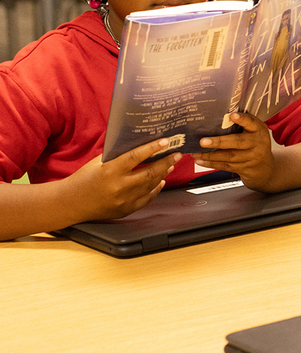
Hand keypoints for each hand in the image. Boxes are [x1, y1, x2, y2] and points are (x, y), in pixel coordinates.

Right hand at [64, 139, 181, 221]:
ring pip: (151, 185)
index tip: (166, 141)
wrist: (71, 202)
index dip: (152, 148)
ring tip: (170, 165)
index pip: (136, 157)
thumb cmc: (85, 178)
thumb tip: (141, 144)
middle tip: (176, 154)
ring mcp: (124, 200)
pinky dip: (155, 189)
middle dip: (166, 162)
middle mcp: (119, 186)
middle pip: (149, 173)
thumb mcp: (99, 162)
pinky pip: (147, 198)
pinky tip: (161, 181)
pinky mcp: (126, 210)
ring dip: (163, 174)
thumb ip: (118, 155)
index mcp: (110, 171)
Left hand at [197, 112, 277, 190]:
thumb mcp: (255, 132)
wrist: (266, 168)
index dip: (242, 119)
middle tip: (203, 141)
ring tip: (196, 153)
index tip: (232, 116)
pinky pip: (226, 166)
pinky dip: (212, 164)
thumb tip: (218, 116)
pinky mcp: (245, 168)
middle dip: (219, 142)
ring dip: (210, 156)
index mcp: (259, 130)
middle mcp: (257, 143)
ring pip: (229, 156)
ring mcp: (252, 157)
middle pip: (237, 142)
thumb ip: (243, 125)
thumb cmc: (255, 145)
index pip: (251, 122)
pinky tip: (201, 161)